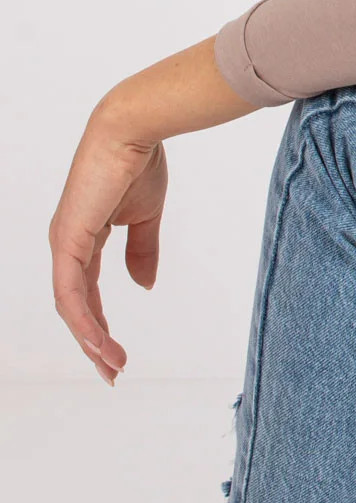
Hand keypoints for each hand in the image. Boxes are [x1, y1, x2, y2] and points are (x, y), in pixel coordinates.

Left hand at [50, 122, 167, 382]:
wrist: (133, 130)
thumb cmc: (139, 163)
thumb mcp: (145, 216)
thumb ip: (142, 251)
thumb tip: (143, 285)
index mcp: (83, 237)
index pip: (85, 293)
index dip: (99, 324)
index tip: (117, 354)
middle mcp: (67, 244)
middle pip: (74, 306)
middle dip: (92, 343)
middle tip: (111, 372)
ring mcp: (64, 243)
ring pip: (71, 306)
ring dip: (90, 339)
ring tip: (112, 366)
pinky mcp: (68, 240)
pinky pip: (71, 292)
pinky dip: (84, 320)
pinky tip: (99, 342)